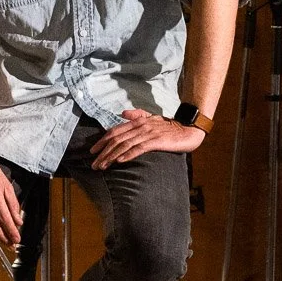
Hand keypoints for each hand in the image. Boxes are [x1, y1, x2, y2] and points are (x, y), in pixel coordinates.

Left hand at [89, 108, 204, 169]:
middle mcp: (140, 126)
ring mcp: (148, 133)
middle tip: (94, 164)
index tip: (93, 152)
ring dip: (111, 156)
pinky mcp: (156, 141)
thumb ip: (137, 115)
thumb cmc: (170, 126)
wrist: (189, 129)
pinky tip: (120, 161)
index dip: (102, 141)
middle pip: (116, 139)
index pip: (114, 131)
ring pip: (124, 145)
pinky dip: (128, 154)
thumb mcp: (152, 118)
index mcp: (137, 121)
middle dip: (103, 152)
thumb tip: (122, 113)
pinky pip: (139, 148)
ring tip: (103, 166)